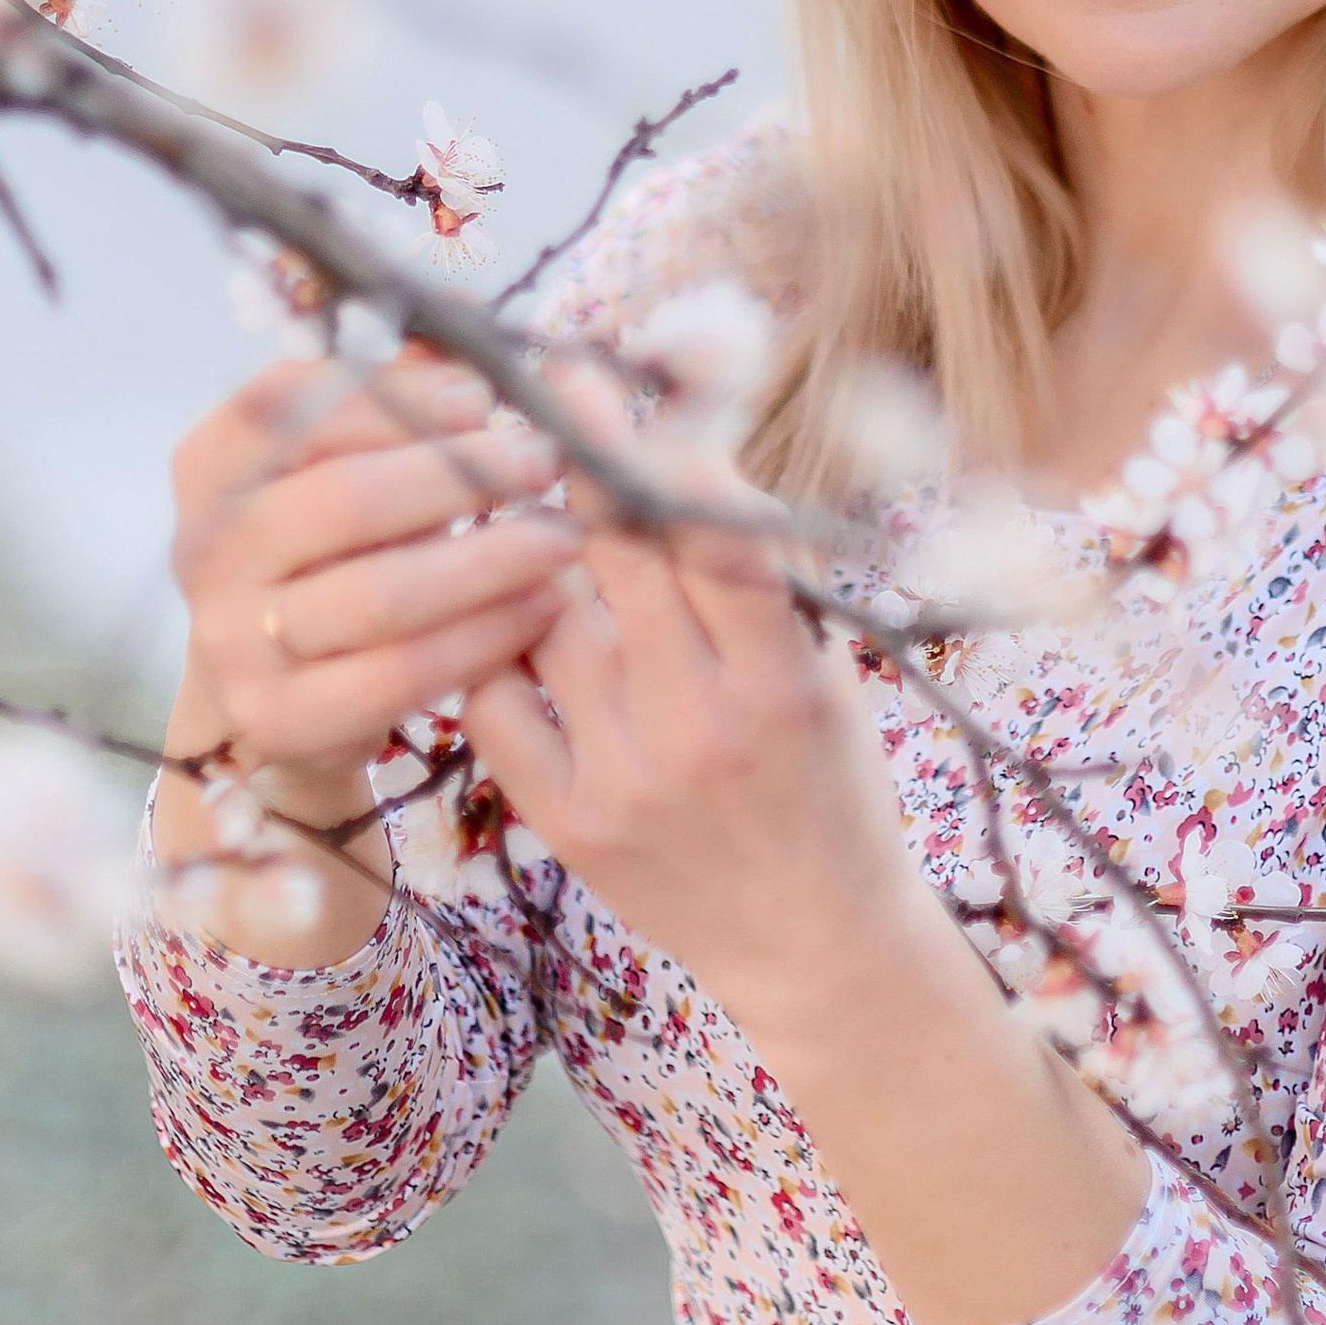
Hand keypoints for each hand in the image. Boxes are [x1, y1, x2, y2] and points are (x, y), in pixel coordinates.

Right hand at [169, 348, 571, 820]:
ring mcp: (233, 641)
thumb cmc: (336, 549)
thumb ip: (398, 392)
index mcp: (212, 465)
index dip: (394, 395)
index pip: (289, 405)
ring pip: (378, 595)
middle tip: (544, 462)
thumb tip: (467, 312)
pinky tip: (542, 608)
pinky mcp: (281, 717)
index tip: (481, 394)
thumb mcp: (349, 462)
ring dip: (489, 561)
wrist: (284, 691)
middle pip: (343, 499)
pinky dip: (483, 637)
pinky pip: (400, 674)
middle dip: (459, 476)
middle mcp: (207, 549)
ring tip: (564, 538)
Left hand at [464, 482, 1148, 1324]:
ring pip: (547, 618)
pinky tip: (522, 641)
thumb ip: (759, 575)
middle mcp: (702, 725)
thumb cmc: (830, 783)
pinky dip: (499, 656)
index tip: (610, 383)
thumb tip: (683, 444)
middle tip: (548, 401)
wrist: (814, 941)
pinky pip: (495, 700)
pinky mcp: (567, 821)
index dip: (657, 448)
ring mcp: (626, 776)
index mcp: (782, 678)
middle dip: (581, 466)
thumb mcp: (826, 672)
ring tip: (566, 563)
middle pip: (617, 558)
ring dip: (548, 573)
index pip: (712, 533)